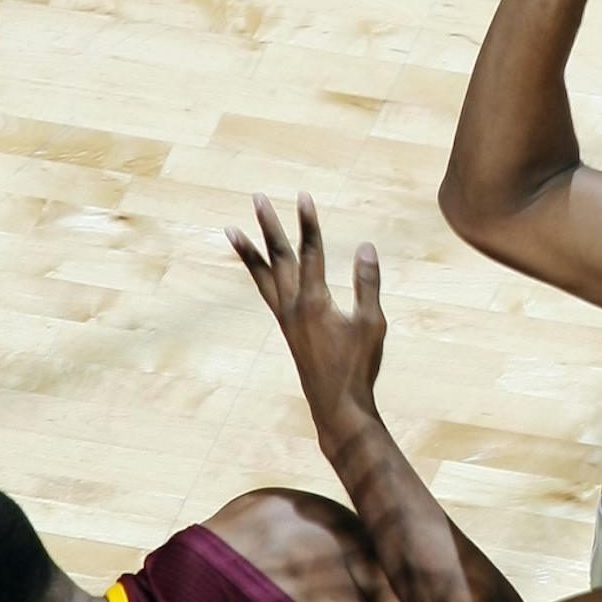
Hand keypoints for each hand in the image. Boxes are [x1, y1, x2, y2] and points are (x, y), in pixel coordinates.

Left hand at [227, 194, 385, 446]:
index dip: (308, 222)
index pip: (311, 252)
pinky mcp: (287, 328)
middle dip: (269, 225)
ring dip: (248, 251)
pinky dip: (258, 274)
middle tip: (257, 197)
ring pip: (263, 275)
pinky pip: (266, 292)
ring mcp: (286, 318)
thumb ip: (367, 283)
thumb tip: (365, 246)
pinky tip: (258, 267)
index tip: (303, 196)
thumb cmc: (358, 366)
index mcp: (314, 301)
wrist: (336, 404)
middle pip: (278, 257)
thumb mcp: (371, 323)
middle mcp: (292, 306)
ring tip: (230, 230)